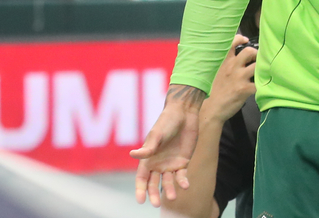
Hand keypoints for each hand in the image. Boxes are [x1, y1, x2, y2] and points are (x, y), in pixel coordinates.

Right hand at [130, 84, 206, 206]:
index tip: (140, 201)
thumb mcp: (157, 135)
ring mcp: (170, 164)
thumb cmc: (167, 122)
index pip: (141, 178)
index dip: (140, 190)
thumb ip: (148, 148)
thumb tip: (133, 154)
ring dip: (169, 190)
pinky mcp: (183, 162)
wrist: (184, 114)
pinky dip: (183, 181)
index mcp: (147, 159)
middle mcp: (158, 164)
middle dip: (154, 194)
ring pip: (168, 182)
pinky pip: (182, 175)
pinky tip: (185, 186)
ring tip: (173, 197)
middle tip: (156, 204)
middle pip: (153, 184)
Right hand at [203, 34, 256, 123]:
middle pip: (249, 51)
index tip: (245, 40)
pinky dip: (265, 82)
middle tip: (258, 60)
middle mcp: (232, 67)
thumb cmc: (215, 91)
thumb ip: (226, 64)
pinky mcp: (245, 89)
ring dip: (263, 68)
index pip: (231, 43)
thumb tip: (236, 56)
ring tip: (263, 72)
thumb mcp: (216, 73)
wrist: (211, 109)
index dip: (240, 38)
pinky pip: (260, 82)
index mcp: (224, 62)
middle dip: (256, 54)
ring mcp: (239, 77)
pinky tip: (265, 84)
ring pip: (257, 65)